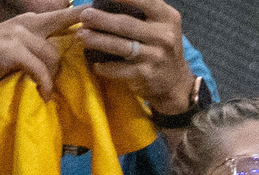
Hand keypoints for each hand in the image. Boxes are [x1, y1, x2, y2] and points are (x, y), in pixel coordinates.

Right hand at [0, 7, 80, 95]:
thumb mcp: (17, 47)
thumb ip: (38, 46)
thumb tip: (64, 57)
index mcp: (30, 21)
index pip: (61, 15)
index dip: (80, 15)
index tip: (96, 14)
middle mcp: (26, 23)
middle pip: (63, 27)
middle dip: (79, 39)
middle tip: (86, 59)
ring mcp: (19, 34)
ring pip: (53, 55)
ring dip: (53, 76)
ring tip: (46, 89)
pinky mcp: (13, 50)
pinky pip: (40, 69)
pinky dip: (44, 84)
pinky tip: (43, 93)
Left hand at [73, 0, 193, 113]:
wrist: (176, 82)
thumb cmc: (161, 46)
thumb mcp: (162, 24)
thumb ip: (144, 9)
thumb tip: (108, 0)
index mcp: (167, 17)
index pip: (142, 0)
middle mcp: (164, 35)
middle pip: (126, 24)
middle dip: (101, 19)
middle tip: (85, 15)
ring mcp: (156, 56)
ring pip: (120, 46)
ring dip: (97, 41)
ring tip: (82, 36)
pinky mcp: (147, 74)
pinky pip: (119, 69)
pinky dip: (105, 66)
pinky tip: (95, 63)